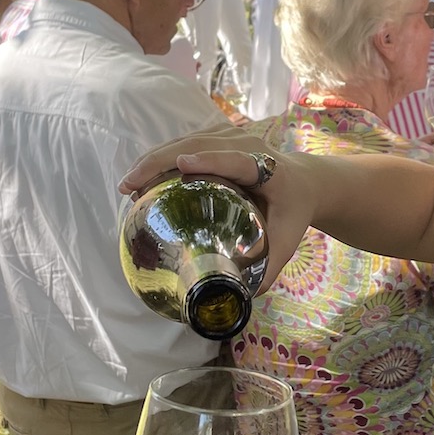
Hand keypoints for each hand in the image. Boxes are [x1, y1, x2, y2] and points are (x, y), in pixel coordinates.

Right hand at [119, 122, 308, 293]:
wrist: (304, 181)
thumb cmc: (293, 211)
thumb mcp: (287, 241)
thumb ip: (268, 268)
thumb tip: (242, 297)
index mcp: (268, 169)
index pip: (236, 161)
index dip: (210, 161)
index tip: (182, 165)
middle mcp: (248, 145)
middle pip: (200, 145)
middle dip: (160, 162)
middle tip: (130, 186)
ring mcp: (231, 137)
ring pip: (186, 141)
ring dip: (153, 159)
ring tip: (128, 186)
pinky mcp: (218, 137)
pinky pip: (185, 143)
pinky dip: (160, 158)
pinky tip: (141, 178)